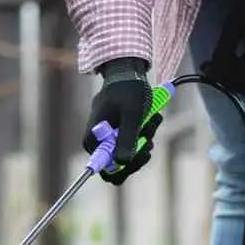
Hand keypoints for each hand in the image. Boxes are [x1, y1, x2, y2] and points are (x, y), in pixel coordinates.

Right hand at [83, 57, 163, 184]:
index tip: (143, 151)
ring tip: (151, 119)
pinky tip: (150, 119)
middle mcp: (98, 142)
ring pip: (131, 153)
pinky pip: (134, 143)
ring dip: (145, 138)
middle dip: (139, 150)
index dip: (128, 166)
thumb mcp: (131, 115)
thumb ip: (126, 139)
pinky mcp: (118, 134)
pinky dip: (144, 132)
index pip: (108, 170)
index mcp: (93, 140)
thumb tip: (122, 163)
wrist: (129, 73)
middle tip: (150, 136)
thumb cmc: (128, 91)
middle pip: (121, 165)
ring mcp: (108, 138)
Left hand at [201, 0, 244, 94]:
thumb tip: (211, 72)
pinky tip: (244, 60)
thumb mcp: (234, 25)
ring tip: (228, 60)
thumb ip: (223, 51)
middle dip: (228, 79)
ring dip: (240, 77)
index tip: (205, 66)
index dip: (218, 78)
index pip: (235, 81)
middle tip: (214, 64)